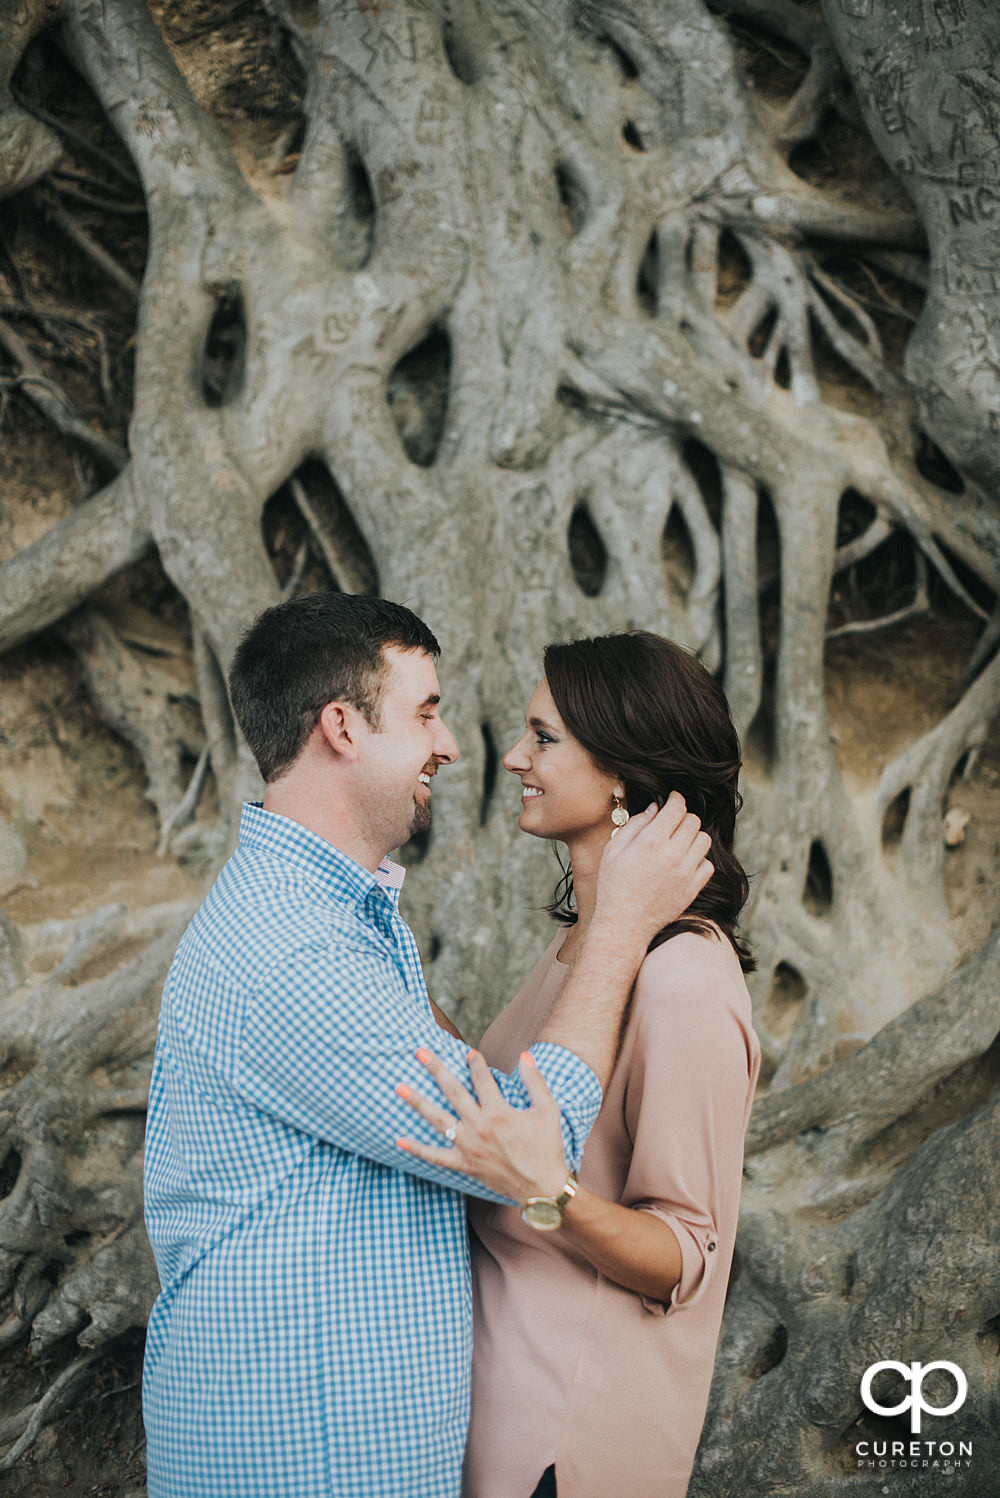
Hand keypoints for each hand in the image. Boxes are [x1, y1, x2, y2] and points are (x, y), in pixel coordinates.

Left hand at [396, 1047, 567, 1203]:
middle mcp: (479, 1127)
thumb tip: (525, 1054)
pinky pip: (436, 1157)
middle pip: (453, 1091)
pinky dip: (417, 1149)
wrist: (542, 1188)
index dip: (475, 1063)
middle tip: (420, 1052)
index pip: (482, 1079)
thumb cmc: (547, 1147)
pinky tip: (399, 1140)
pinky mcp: (464, 1165)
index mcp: (499, 1113)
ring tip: (399, 1088)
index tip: (469, 1052)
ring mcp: (469, 1147)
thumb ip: (535, 1081)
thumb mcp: (547, 1110)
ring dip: (418, 1103)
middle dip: (436, 1069)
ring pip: (438, 1120)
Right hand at [592, 791, 711, 947]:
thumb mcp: (613, 850)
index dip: (676, 799)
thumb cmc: (613, 886)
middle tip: (671, 823)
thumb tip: (655, 809)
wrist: (624, 925)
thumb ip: (635, 825)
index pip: (676, 808)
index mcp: (651, 842)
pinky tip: (683, 863)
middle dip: (682, 817)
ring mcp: (686, 873)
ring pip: (704, 840)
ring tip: (678, 843)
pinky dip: (698, 860)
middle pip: (693, 821)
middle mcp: (673, 855)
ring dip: (692, 837)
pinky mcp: (693, 888)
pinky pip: (707, 864)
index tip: (673, 799)